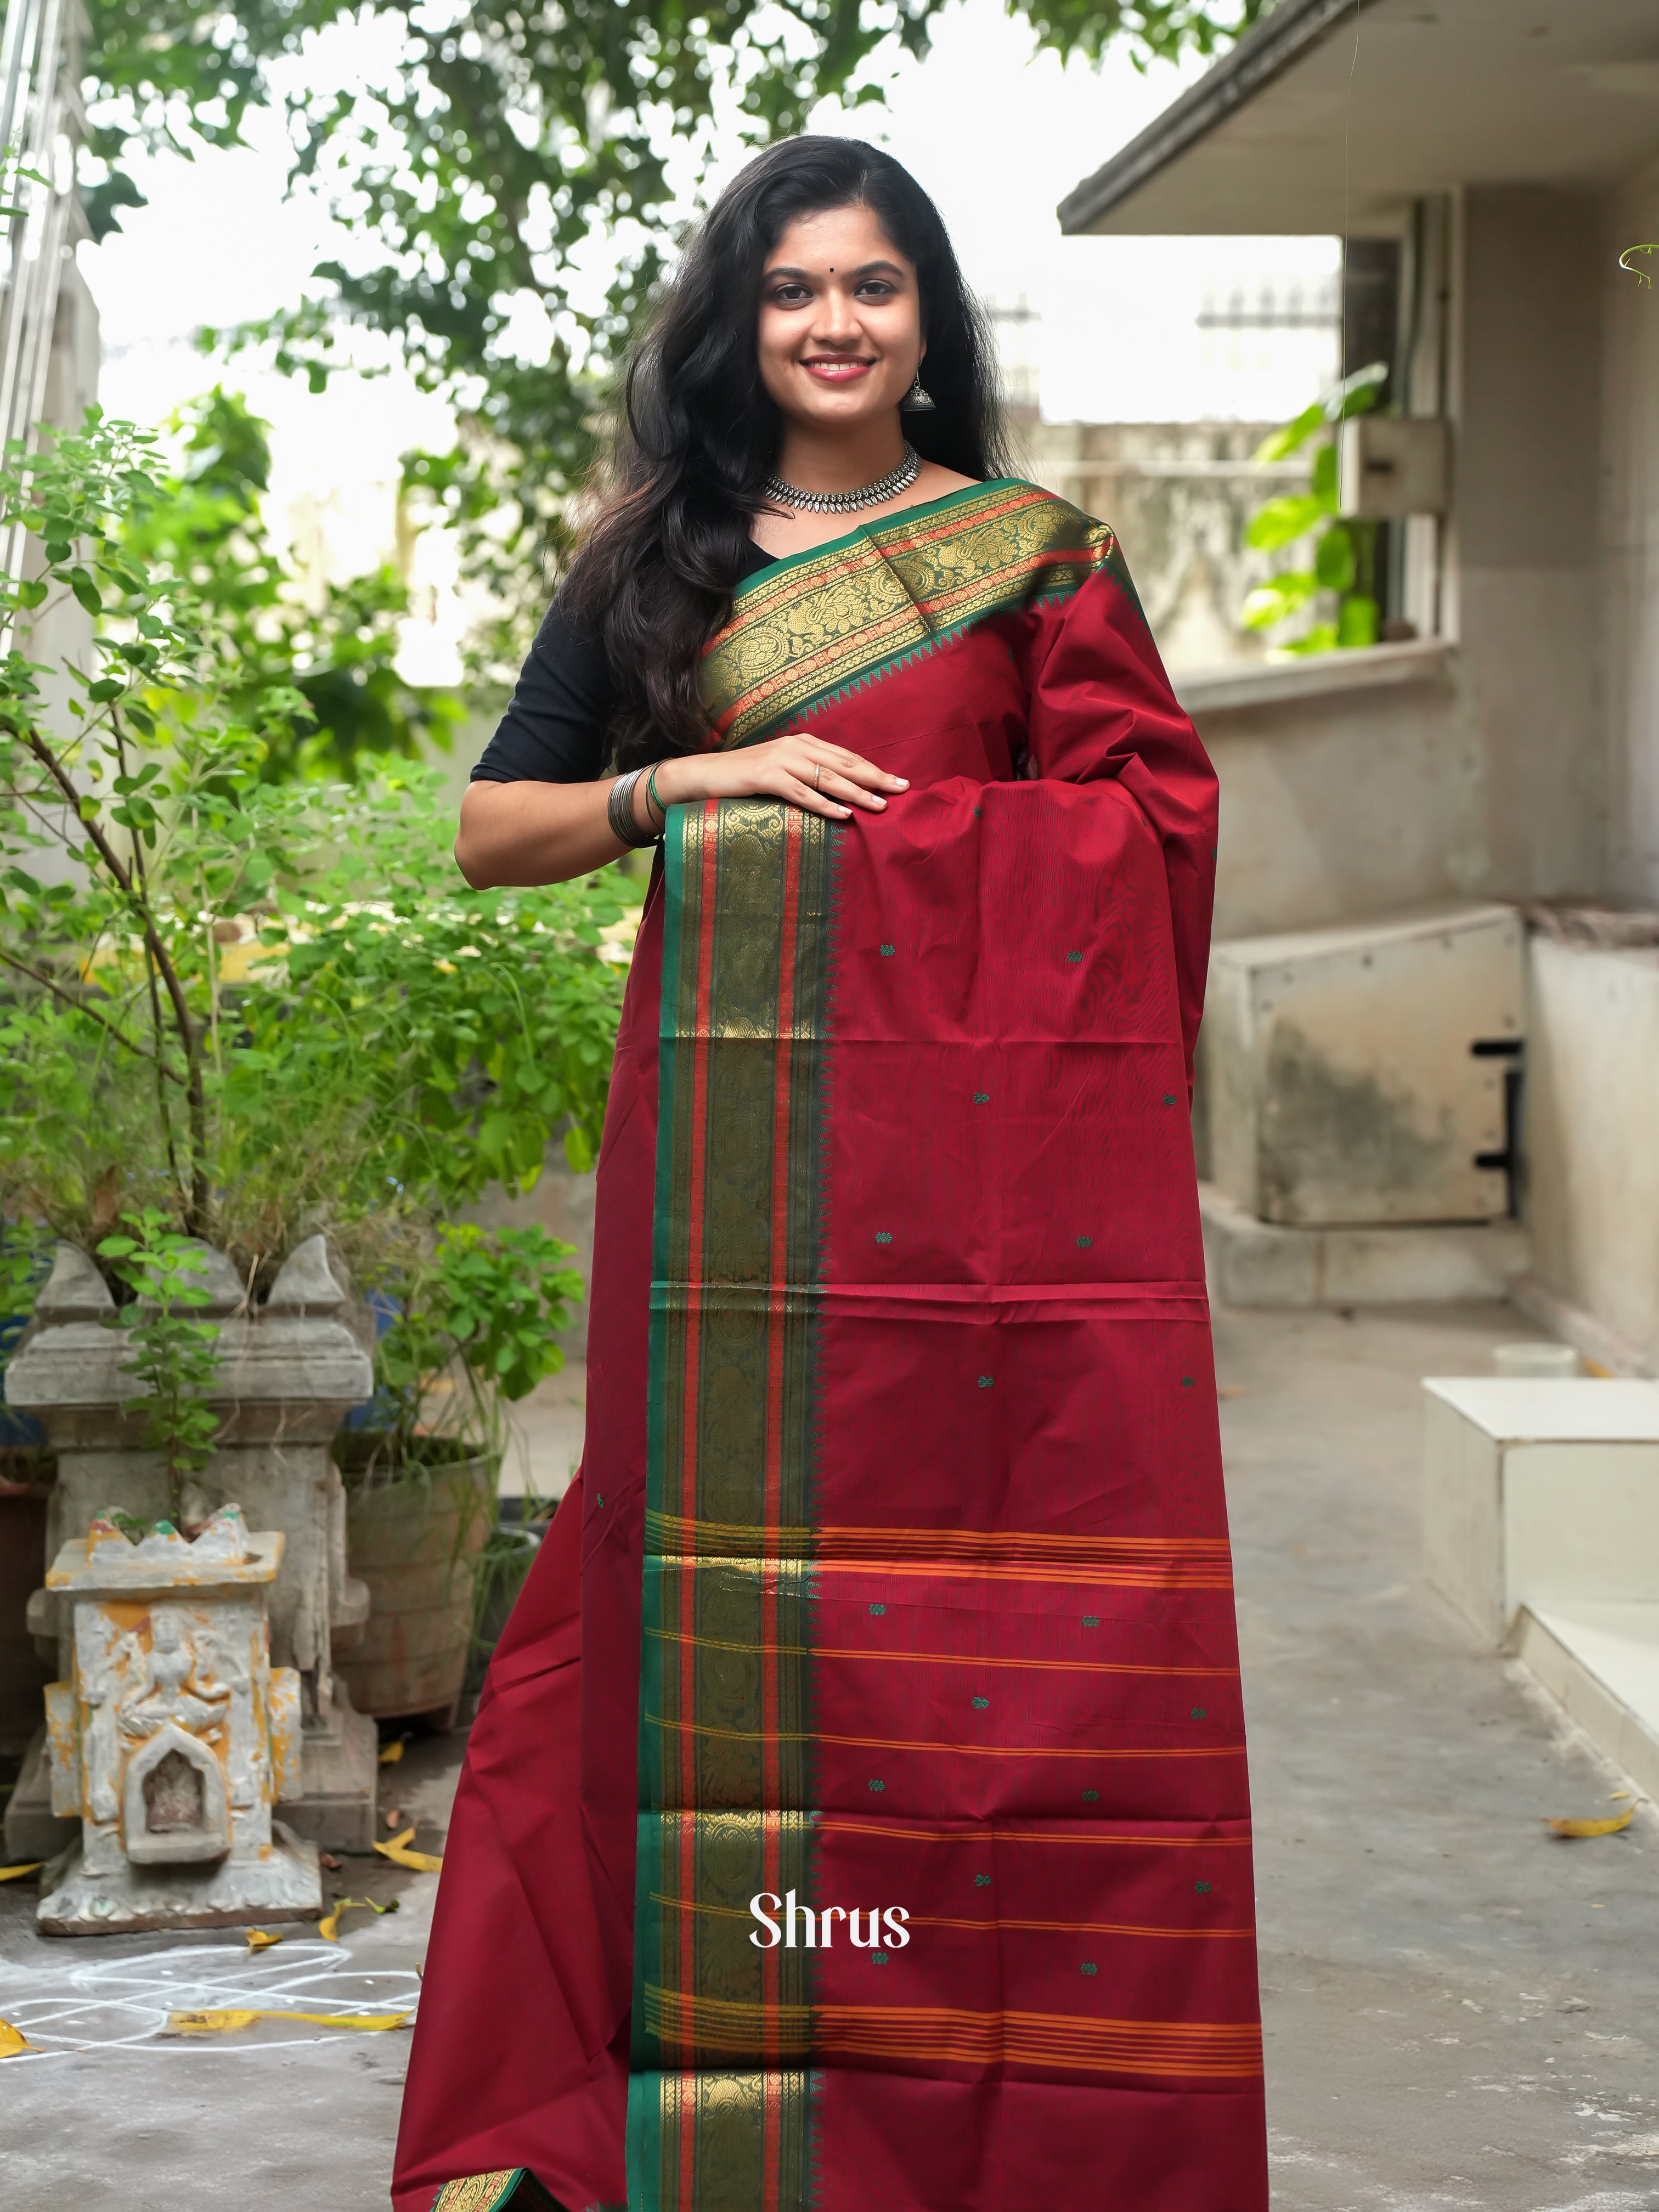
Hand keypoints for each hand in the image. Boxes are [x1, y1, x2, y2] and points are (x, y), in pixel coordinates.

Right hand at [646, 736, 906, 823]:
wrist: (704, 774)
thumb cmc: (745, 777)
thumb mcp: (782, 771)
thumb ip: (808, 774)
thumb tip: (840, 790)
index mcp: (803, 743)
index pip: (846, 757)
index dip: (874, 769)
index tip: (899, 781)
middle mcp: (796, 747)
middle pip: (844, 764)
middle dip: (875, 777)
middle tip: (903, 789)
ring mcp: (781, 761)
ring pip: (827, 778)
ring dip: (856, 793)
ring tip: (880, 805)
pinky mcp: (766, 777)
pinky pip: (802, 793)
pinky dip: (824, 804)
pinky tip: (843, 814)